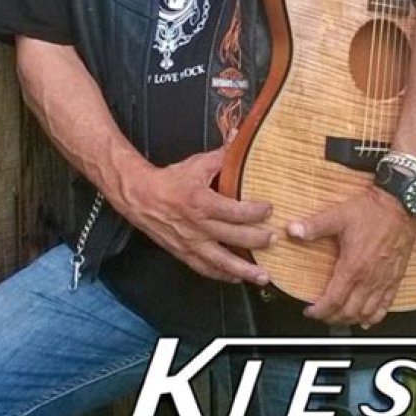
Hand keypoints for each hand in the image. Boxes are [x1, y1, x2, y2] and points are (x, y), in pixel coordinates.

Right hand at [123, 146, 275, 285]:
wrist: (141, 197)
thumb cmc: (171, 180)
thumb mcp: (197, 164)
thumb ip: (222, 155)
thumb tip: (239, 138)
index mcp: (201, 202)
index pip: (236, 212)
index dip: (256, 212)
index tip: (269, 209)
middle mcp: (198, 226)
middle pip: (235, 238)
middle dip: (258, 240)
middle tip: (275, 239)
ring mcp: (191, 243)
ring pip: (222, 261)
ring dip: (245, 270)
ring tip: (264, 276)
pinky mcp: (184, 254)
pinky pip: (206, 269)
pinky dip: (223, 275)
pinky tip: (237, 278)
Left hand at [287, 188, 415, 325]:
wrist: (402, 205)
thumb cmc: (373, 210)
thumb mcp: (339, 215)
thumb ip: (314, 226)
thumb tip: (293, 230)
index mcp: (354, 266)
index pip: (334, 300)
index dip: (320, 310)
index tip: (310, 311)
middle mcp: (370, 278)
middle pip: (349, 311)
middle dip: (332, 318)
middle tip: (321, 315)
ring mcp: (384, 281)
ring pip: (366, 313)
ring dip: (350, 320)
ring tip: (339, 319)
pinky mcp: (395, 278)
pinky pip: (385, 306)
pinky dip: (374, 317)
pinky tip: (366, 320)